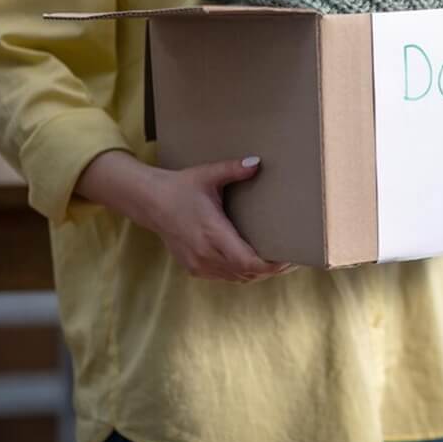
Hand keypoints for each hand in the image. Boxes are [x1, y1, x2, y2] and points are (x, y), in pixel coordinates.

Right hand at [76, 151, 290, 281]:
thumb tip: (258, 162)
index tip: (289, 259)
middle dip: (272, 269)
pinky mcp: (194, 268)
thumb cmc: (181, 187)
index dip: (271, 266)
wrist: (149, 202)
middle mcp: (205, 254)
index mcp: (212, 233)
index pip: (248, 262)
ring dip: (258, 273)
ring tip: (278, 260)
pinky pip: (225, 277)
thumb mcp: (207, 174)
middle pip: (247, 273)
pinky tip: (255, 262)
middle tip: (293, 257)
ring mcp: (199, 265)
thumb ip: (234, 169)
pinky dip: (242, 273)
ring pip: (237, 278)